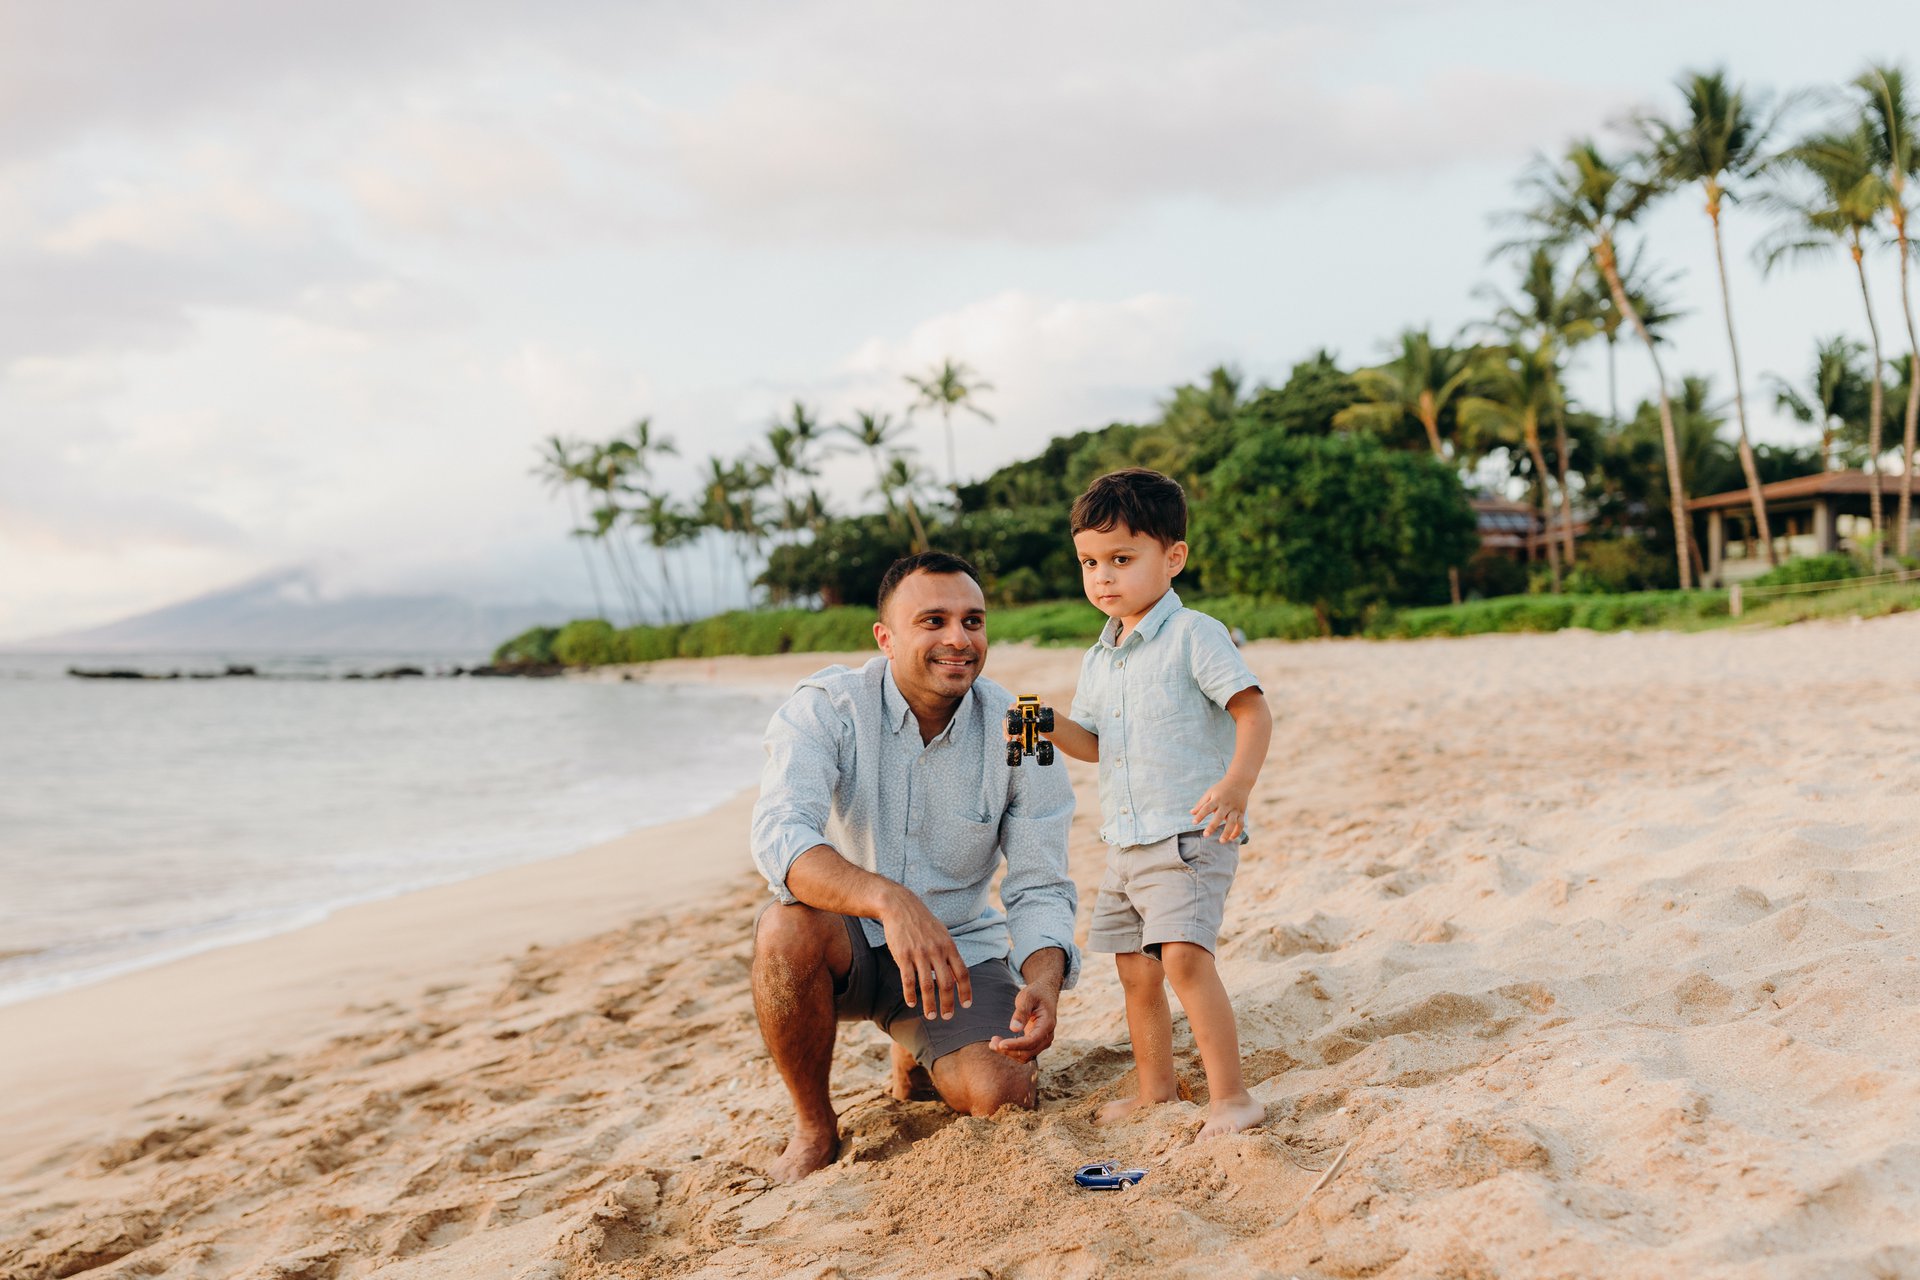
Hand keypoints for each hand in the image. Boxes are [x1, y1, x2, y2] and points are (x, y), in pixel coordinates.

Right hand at [878, 886, 971, 1020]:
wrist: (900, 906)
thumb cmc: (922, 922)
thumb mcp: (942, 933)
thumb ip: (949, 953)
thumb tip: (956, 973)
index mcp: (949, 946)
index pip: (962, 973)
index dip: (966, 991)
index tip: (966, 1005)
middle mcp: (937, 951)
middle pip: (947, 983)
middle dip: (948, 1003)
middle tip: (947, 1016)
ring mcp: (920, 954)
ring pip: (928, 985)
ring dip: (930, 1004)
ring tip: (930, 1015)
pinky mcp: (903, 955)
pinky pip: (908, 980)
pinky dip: (911, 994)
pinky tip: (911, 1003)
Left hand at [989, 980, 1058, 1061]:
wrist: (1045, 994)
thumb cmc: (1036, 993)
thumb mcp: (1028, 997)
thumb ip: (1021, 1012)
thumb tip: (1013, 1029)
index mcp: (1047, 1024)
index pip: (1032, 1041)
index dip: (1016, 1045)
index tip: (1000, 1044)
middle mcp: (1047, 1036)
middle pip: (1028, 1052)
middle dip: (1009, 1050)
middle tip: (992, 1042)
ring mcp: (1042, 1041)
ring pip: (1026, 1056)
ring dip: (1009, 1053)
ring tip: (993, 1042)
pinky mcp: (1036, 1042)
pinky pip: (1024, 1053)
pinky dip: (1012, 1051)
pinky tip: (1000, 1043)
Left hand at [1191, 776, 1252, 841]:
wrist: (1239, 781)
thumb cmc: (1221, 788)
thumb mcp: (1210, 792)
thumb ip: (1201, 803)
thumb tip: (1191, 813)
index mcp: (1217, 799)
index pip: (1207, 808)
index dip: (1200, 815)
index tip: (1194, 823)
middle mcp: (1226, 804)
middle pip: (1219, 816)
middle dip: (1212, 826)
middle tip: (1205, 835)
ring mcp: (1235, 809)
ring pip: (1232, 822)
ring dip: (1227, 832)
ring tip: (1221, 841)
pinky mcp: (1241, 812)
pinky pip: (1240, 824)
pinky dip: (1237, 832)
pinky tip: (1231, 838)